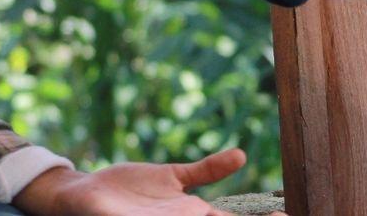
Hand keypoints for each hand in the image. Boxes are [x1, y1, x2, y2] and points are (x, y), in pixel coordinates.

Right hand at [13, 148, 283, 215]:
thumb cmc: (103, 212)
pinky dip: (218, 165)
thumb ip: (189, 177)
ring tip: (280, 206)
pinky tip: (237, 156)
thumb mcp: (147, 194)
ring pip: (222, 205)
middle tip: (287, 214)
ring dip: (247, 206)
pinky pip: (199, 172)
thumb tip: (216, 177)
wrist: (79, 199)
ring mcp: (180, 202)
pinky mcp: (171, 181)